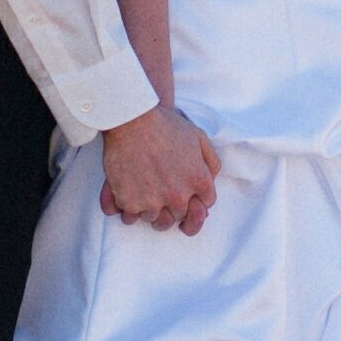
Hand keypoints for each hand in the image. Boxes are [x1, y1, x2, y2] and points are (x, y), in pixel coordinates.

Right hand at [99, 102, 220, 233]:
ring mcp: (153, 202)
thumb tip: (210, 185)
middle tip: (163, 192)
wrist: (132, 119)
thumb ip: (211, 163)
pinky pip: (131, 218)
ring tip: (146, 194)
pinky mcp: (129, 202)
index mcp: (199, 181)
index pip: (204, 206)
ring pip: (157, 221)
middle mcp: (178, 196)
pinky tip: (129, 195)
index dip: (195, 199)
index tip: (184, 191)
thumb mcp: (200, 138)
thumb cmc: (165, 125)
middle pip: (180, 217)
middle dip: (174, 207)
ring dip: (153, 211)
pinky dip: (130, 210)